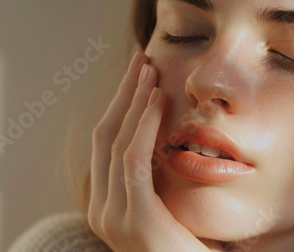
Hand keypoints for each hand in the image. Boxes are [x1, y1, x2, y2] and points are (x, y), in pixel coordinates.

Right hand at [87, 51, 223, 251]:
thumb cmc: (192, 245)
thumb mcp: (169, 202)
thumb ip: (156, 175)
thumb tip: (163, 135)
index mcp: (106, 204)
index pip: (105, 143)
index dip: (120, 105)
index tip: (139, 76)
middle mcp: (101, 209)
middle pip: (104, 136)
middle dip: (123, 94)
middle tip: (141, 59)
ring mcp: (112, 216)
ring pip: (116, 142)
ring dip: (134, 101)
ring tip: (151, 71)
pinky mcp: (134, 219)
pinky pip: (133, 160)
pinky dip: (143, 125)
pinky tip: (158, 100)